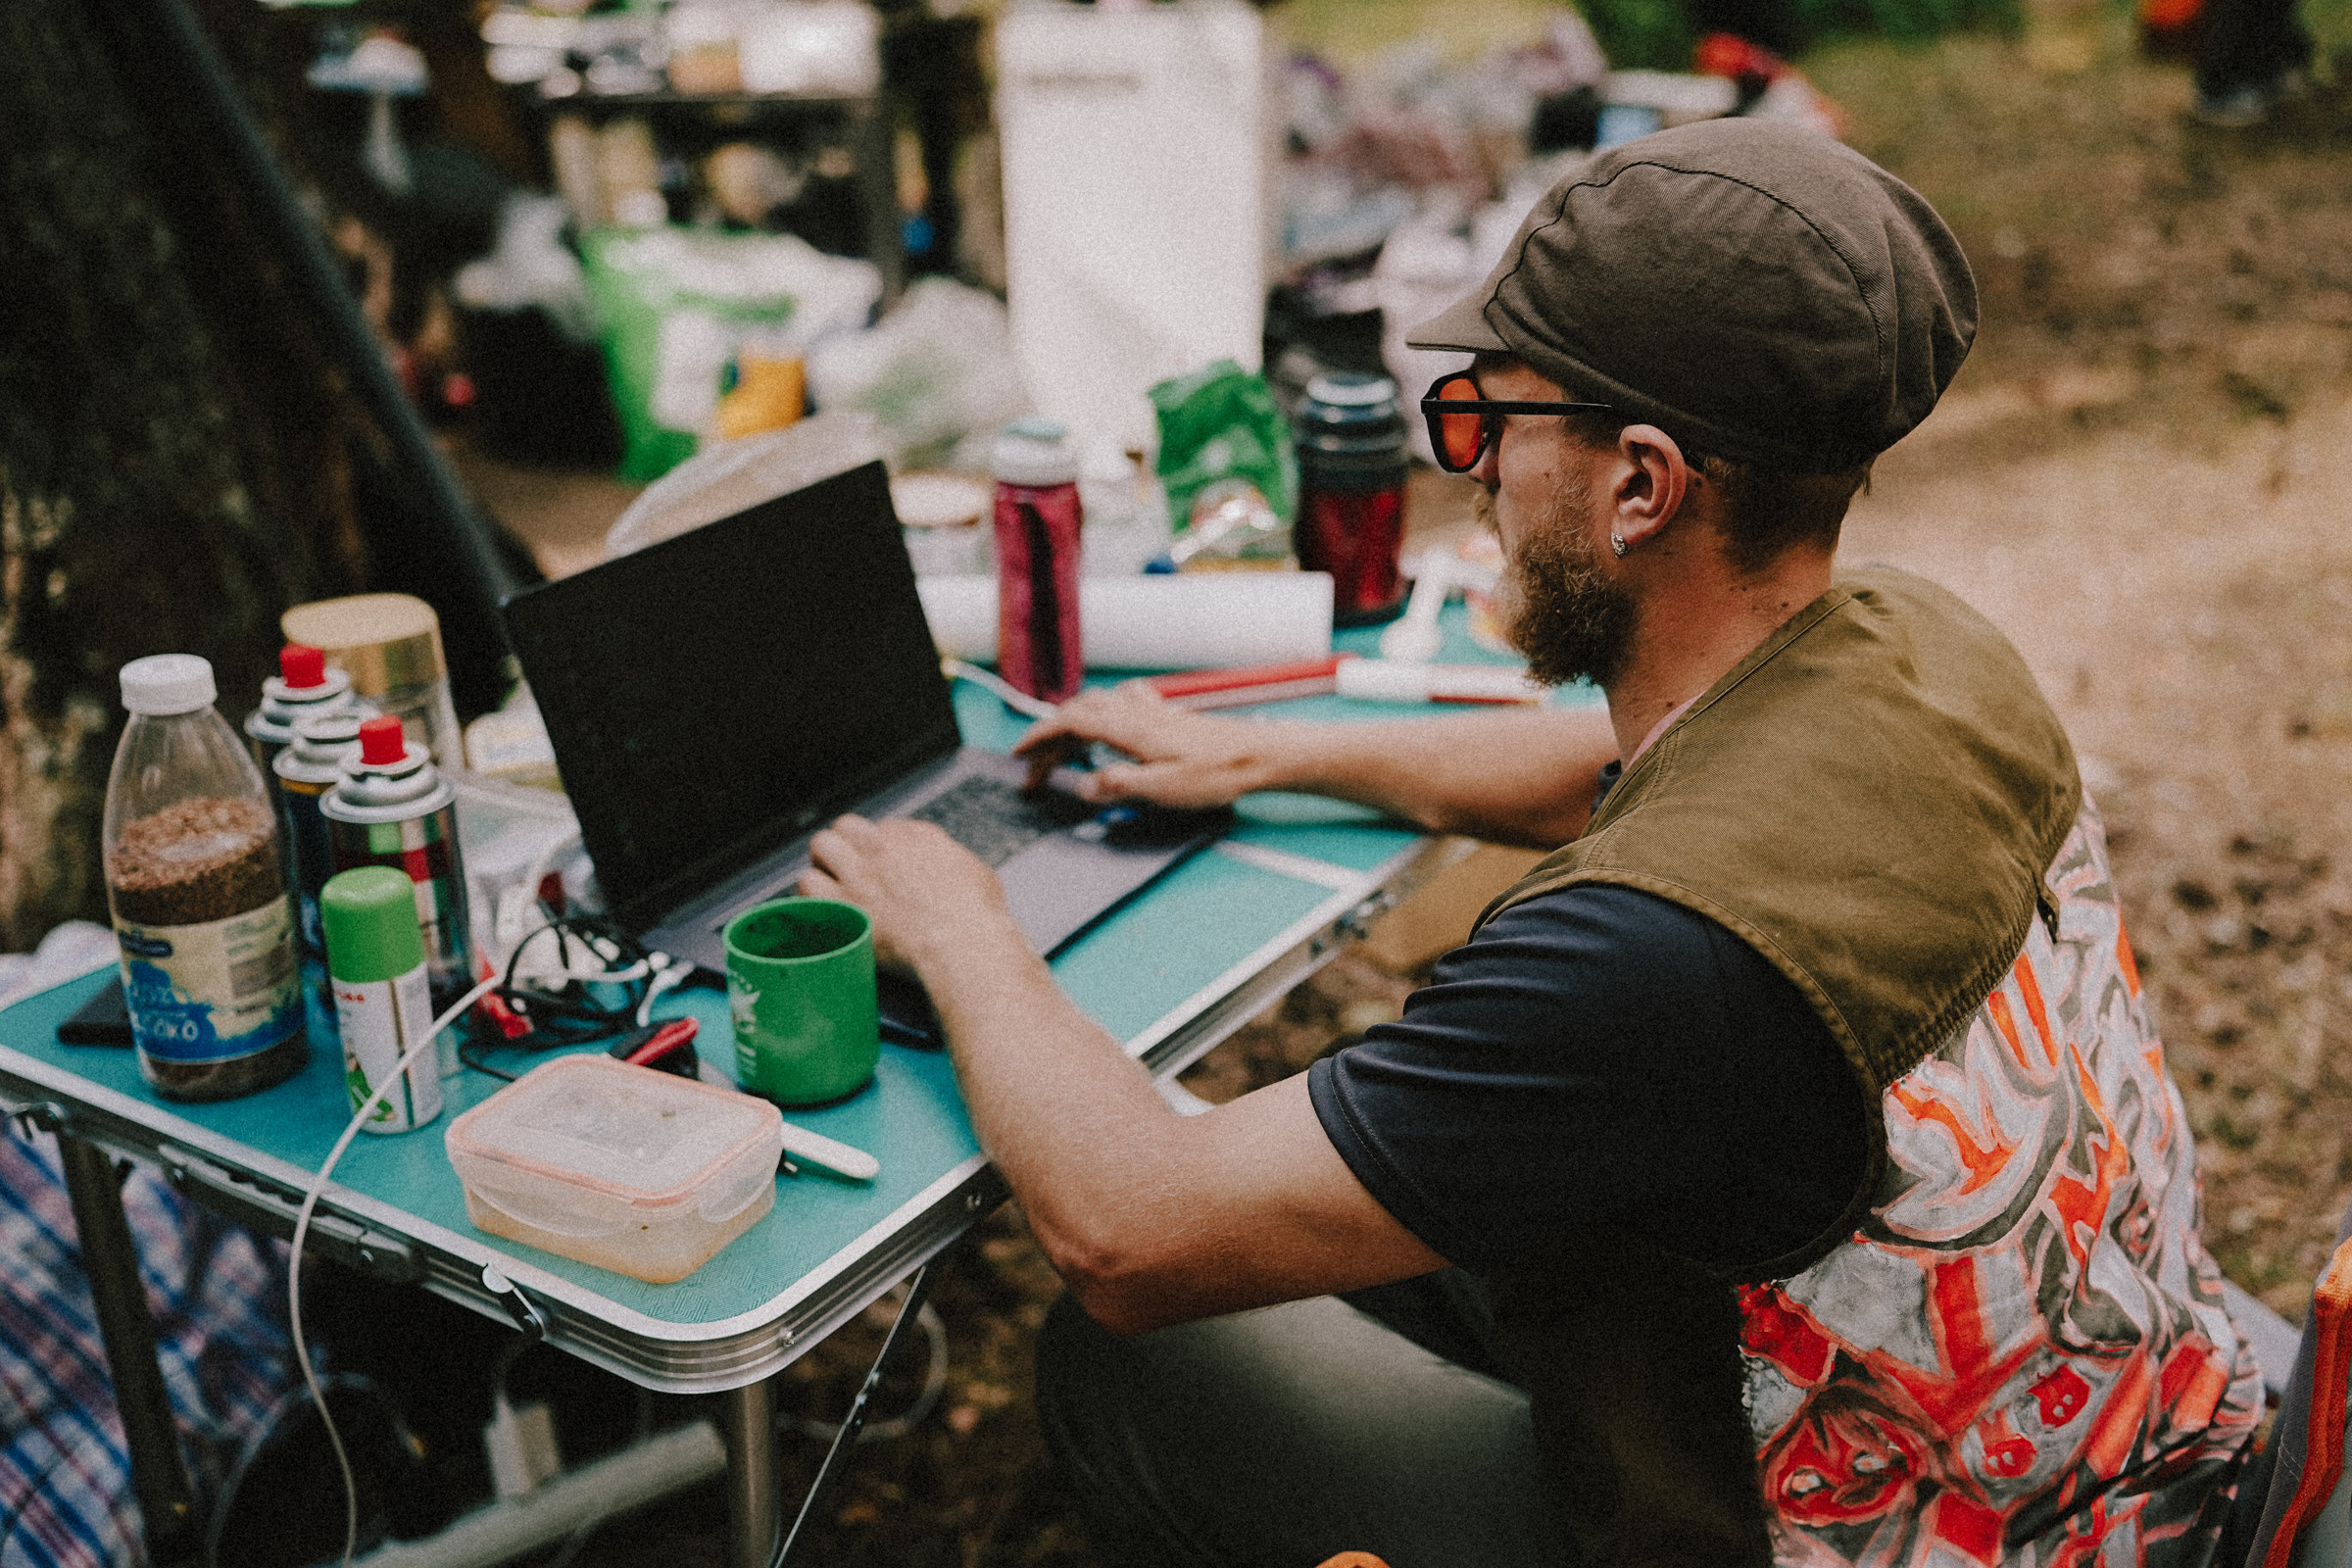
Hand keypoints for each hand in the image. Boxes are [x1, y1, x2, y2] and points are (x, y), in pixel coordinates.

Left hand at [800, 815, 1017, 973]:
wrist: (961, 945)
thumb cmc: (978, 918)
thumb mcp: (976, 874)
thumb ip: (952, 864)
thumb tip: (947, 868)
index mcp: (917, 837)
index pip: (883, 828)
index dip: (878, 849)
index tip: (881, 868)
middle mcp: (883, 848)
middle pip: (845, 827)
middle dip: (844, 846)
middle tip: (847, 871)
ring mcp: (860, 873)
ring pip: (821, 846)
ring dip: (824, 865)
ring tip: (830, 887)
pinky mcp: (844, 904)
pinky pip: (807, 885)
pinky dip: (811, 895)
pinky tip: (822, 910)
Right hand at [1014, 682, 1282, 806]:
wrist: (1257, 755)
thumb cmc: (1216, 774)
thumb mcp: (1163, 789)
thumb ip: (1119, 785)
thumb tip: (1084, 785)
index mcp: (1130, 729)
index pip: (1071, 723)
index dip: (1039, 736)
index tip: (1019, 755)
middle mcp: (1137, 713)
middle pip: (1079, 713)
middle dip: (1050, 737)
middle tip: (1035, 767)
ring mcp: (1152, 711)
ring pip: (1099, 705)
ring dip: (1073, 722)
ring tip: (1061, 748)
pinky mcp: (1167, 716)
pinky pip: (1125, 701)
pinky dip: (1104, 709)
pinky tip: (1110, 720)